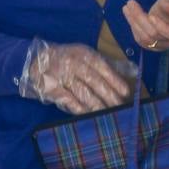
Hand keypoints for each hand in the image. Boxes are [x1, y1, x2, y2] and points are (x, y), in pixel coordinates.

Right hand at [17, 40, 133, 114]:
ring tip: (106, 113)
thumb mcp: (85, 56)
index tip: (125, 92)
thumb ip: (107, 64)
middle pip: (93, 81)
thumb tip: (132, 71)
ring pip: (82, 92)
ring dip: (95, 104)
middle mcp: (73, 63)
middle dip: (108, 95)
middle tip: (118, 106)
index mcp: (84, 54)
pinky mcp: (52, 87)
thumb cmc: (67, 59)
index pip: (102, 67)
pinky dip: (77, 106)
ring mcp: (62, 75)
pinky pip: (67, 99)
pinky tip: (86, 113)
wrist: (35, 61)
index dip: (114, 80)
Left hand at [123, 0, 168, 50]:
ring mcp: (161, 44)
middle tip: (131, 2)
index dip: (161, 26)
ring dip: (133, 23)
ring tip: (127, 7)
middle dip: (140, 19)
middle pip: (154, 35)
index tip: (151, 15)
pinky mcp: (151, 44)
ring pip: (144, 39)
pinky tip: (129, 14)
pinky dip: (133, 27)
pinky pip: (140, 40)